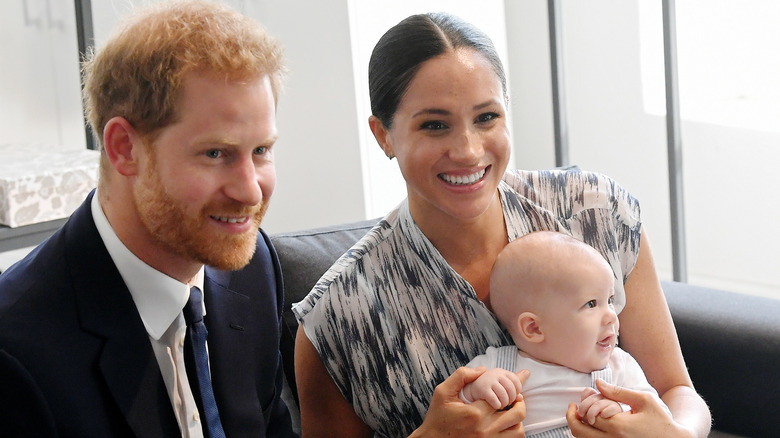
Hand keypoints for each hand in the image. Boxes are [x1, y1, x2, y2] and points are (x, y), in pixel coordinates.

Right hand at [410, 367, 529, 437]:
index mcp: (475, 413)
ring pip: (518, 431)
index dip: (512, 388)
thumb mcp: (442, 392)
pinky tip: (506, 425)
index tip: (516, 382)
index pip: (504, 397)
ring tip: (511, 413)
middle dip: (520, 403)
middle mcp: (485, 429)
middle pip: (517, 414)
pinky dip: (513, 432)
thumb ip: (461, 376)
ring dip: (518, 420)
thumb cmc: (437, 417)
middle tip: (516, 398)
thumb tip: (482, 370)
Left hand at [566, 379, 691, 437]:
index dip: (583, 405)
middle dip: (571, 417)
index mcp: (619, 426)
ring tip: (581, 416)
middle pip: (579, 431)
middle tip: (573, 408)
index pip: (588, 415)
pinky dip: (587, 436)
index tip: (585, 396)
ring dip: (578, 428)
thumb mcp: (643, 400)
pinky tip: (591, 426)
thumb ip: (618, 391)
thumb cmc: (660, 420)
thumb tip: (597, 382)